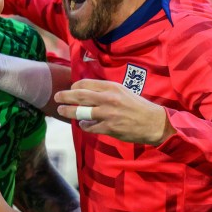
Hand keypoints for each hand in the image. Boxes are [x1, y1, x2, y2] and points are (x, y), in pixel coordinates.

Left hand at [54, 80, 174, 144]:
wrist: (154, 122)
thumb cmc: (139, 107)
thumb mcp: (124, 92)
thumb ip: (107, 91)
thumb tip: (88, 92)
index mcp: (112, 87)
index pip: (87, 84)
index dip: (75, 86)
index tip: (70, 88)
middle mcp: (108, 99)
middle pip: (80, 96)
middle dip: (65, 96)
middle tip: (57, 97)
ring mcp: (108, 114)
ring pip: (81, 112)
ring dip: (68, 111)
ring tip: (61, 110)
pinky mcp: (109, 128)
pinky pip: (90, 127)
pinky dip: (84, 125)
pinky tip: (82, 124)